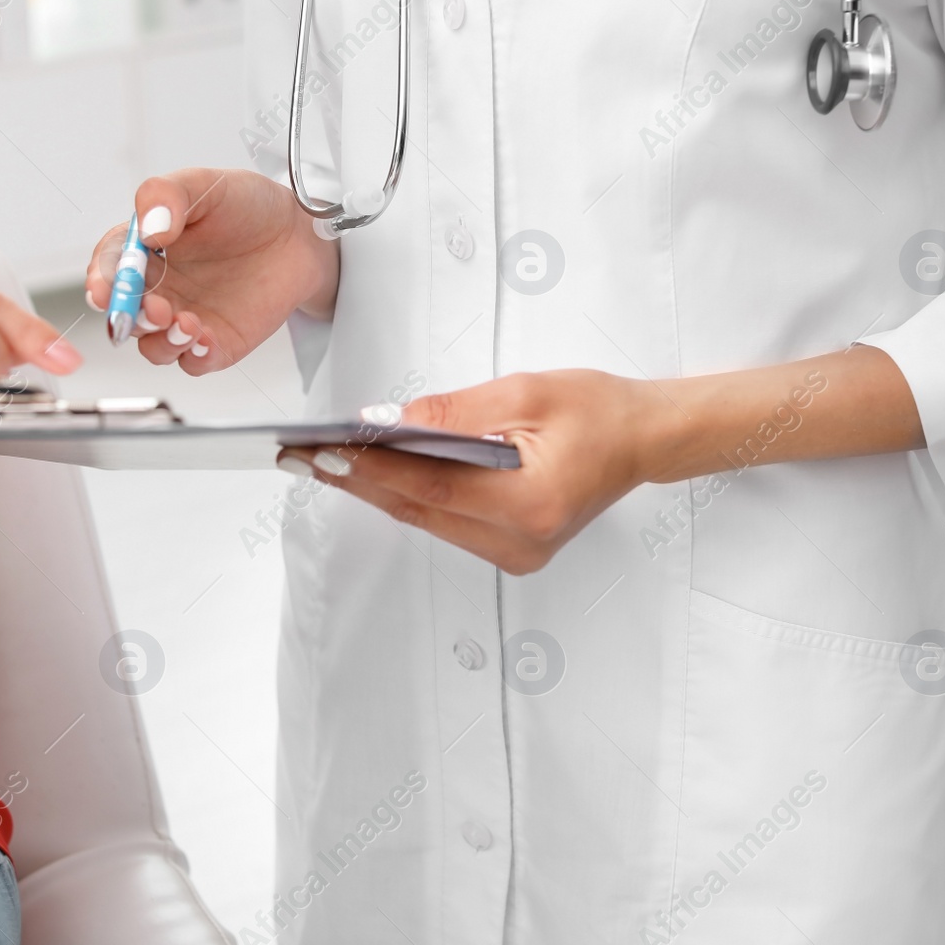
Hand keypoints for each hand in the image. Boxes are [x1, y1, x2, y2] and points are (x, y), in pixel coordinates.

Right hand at [85, 169, 339, 373]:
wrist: (300, 232)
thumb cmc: (248, 206)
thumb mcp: (205, 184)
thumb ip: (167, 196)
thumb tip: (148, 230)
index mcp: (144, 250)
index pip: (110, 269)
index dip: (101, 281)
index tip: (104, 289)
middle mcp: (159, 288)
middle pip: (126, 315)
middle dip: (130, 317)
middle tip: (152, 307)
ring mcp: (185, 318)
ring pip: (154, 347)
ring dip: (161, 341)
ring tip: (184, 323)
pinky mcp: (215, 343)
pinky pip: (194, 362)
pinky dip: (194, 356)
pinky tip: (204, 339)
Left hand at [277, 371, 671, 574]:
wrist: (642, 438)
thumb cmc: (598, 412)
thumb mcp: (525, 392)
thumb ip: (454, 411)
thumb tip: (390, 422)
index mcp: (531, 504)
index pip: (431, 488)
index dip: (371, 470)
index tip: (323, 451)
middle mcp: (521, 542)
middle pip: (419, 510)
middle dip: (358, 480)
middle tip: (303, 456)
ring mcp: (515, 553)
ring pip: (426, 519)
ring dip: (378, 489)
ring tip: (327, 459)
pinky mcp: (510, 549)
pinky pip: (444, 521)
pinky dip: (410, 495)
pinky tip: (376, 472)